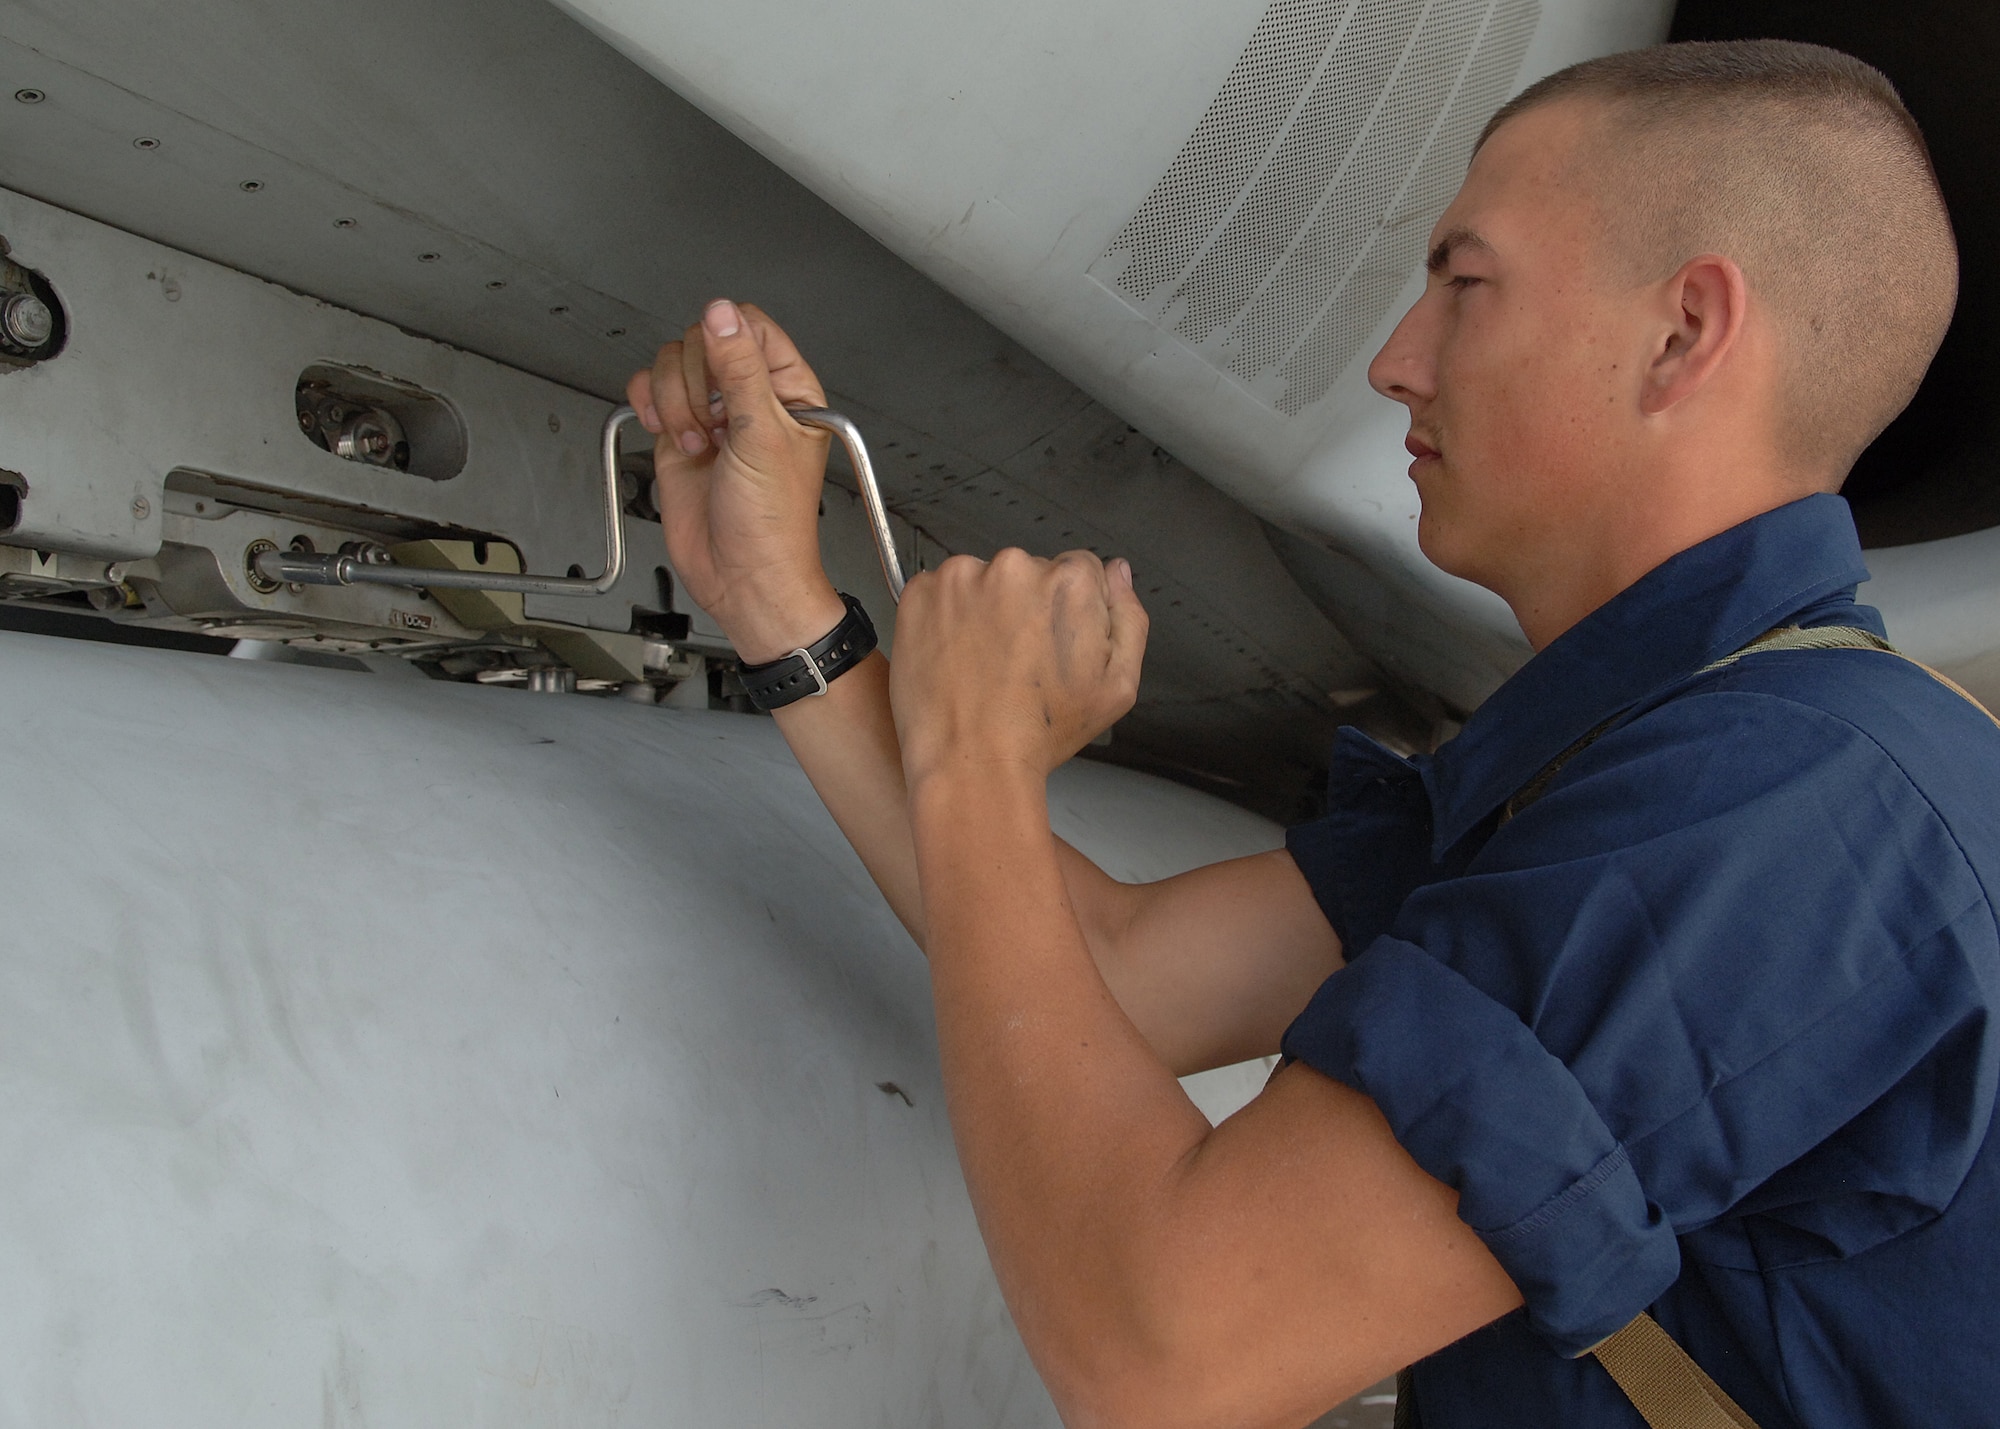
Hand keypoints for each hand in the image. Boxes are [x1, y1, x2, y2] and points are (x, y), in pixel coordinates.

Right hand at [626, 300, 843, 662]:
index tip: (722, 376)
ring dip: (673, 401)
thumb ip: (740, 370)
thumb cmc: (772, 524)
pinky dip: (647, 404)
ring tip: (697, 443)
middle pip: (703, 341)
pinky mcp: (676, 434)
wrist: (741, 577)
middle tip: (712, 427)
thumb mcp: (762, 436)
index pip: (750, 328)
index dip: (728, 343)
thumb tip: (723, 316)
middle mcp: (747, 397)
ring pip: (671, 365)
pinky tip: (668, 433)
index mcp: (788, 390)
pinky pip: (648, 392)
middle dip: (695, 382)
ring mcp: (709, 414)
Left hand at [889, 549, 1147, 787]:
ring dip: (982, 610)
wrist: (971, 763)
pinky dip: (943, 618)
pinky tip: (953, 658)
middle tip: (1016, 662)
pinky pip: (938, 593)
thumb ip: (1129, 618)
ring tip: (981, 664)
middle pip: (1027, 573)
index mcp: (1068, 581)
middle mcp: (1014, 567)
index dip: (1067, 612)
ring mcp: (961, 577)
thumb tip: (1118, 574)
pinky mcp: (921, 594)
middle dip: (1023, 607)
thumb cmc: (1041, 733)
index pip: (1077, 570)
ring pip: (981, 581)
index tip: (1050, 645)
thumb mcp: (1118, 686)